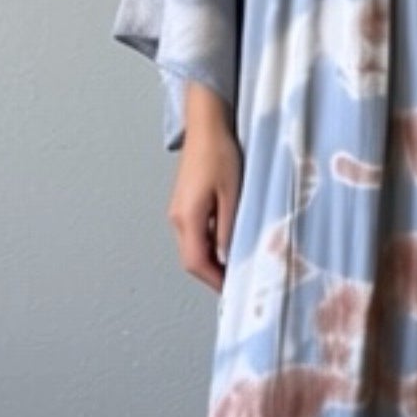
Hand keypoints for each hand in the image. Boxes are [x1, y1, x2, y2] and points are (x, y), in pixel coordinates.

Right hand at [169, 91, 240, 292]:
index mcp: (188, 217)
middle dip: (213, 274)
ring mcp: (178, 211)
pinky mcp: (183, 205)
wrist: (206, 126)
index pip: (196, 263)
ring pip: (192, 247)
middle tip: (238, 280)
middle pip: (191, 259)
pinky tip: (228, 240)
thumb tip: (225, 258)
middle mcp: (177, 218)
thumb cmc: (220, 154)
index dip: (214, 280)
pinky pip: (194, 234)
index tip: (233, 290)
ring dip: (211, 260)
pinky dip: (209, 244)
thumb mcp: (232, 194)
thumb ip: (228, 229)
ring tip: (237, 263)